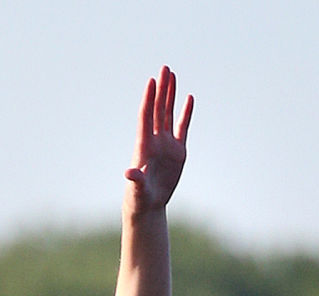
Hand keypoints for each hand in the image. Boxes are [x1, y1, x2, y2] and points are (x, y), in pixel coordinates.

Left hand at [124, 65, 192, 208]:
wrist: (148, 205)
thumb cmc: (139, 198)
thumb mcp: (137, 190)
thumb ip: (135, 180)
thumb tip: (129, 173)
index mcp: (144, 145)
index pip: (146, 116)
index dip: (149, 98)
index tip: (151, 81)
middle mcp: (155, 140)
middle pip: (158, 109)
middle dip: (161, 89)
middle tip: (164, 68)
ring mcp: (166, 144)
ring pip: (168, 113)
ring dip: (170, 95)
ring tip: (172, 75)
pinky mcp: (177, 151)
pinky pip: (182, 127)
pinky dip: (185, 113)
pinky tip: (189, 98)